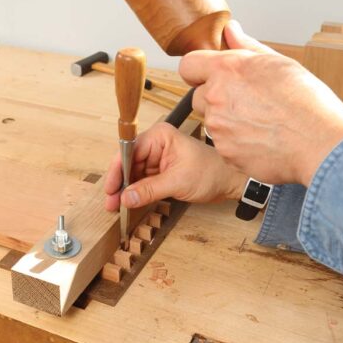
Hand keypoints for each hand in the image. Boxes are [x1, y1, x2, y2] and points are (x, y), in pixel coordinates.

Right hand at [104, 123, 246, 210]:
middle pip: (128, 163)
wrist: (231, 182)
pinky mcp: (159, 170)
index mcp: (159, 136)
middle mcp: (155, 144)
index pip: (129, 151)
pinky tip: (128, 203)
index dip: (117, 170)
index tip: (110, 188)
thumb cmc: (212, 173)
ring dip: (125, 190)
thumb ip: (149, 190)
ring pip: (132, 174)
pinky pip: (141, 181)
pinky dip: (135, 192)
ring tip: (115, 206)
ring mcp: (156, 157)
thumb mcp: (178, 182)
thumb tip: (125, 198)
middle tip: (110, 202)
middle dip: (119, 183)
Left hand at [180, 21, 342, 186]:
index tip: (208, 75)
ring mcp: (217, 126)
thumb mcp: (278, 62)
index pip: (188, 64)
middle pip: (198, 96)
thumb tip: (230, 30)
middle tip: (246, 102)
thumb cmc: (305, 102)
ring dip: (226, 121)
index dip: (198, 70)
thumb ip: (246, 46)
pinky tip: (259, 138)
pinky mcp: (223, 151)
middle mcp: (215, 97)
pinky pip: (221, 144)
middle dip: (215, 98)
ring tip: (258, 121)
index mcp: (226, 70)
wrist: (319, 142)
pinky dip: (235, 142)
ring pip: (211, 121)